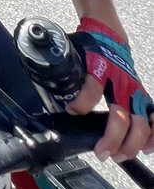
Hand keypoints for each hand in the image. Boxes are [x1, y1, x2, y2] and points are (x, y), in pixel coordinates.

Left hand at [68, 18, 153, 161]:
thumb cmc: (90, 46)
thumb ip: (64, 72)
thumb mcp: (73, 55)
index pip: (92, 87)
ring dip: (132, 142)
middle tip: (102, 153)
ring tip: (120, 155)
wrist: (108, 33)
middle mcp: (120, 81)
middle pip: (121, 114)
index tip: (72, 111)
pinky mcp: (141, 94)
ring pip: (141, 120)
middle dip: (113, 137)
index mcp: (99, 67)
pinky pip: (153, 117)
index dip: (82, 103)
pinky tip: (146, 147)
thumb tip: (46, 85)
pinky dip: (152, 134)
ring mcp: (133, 89)